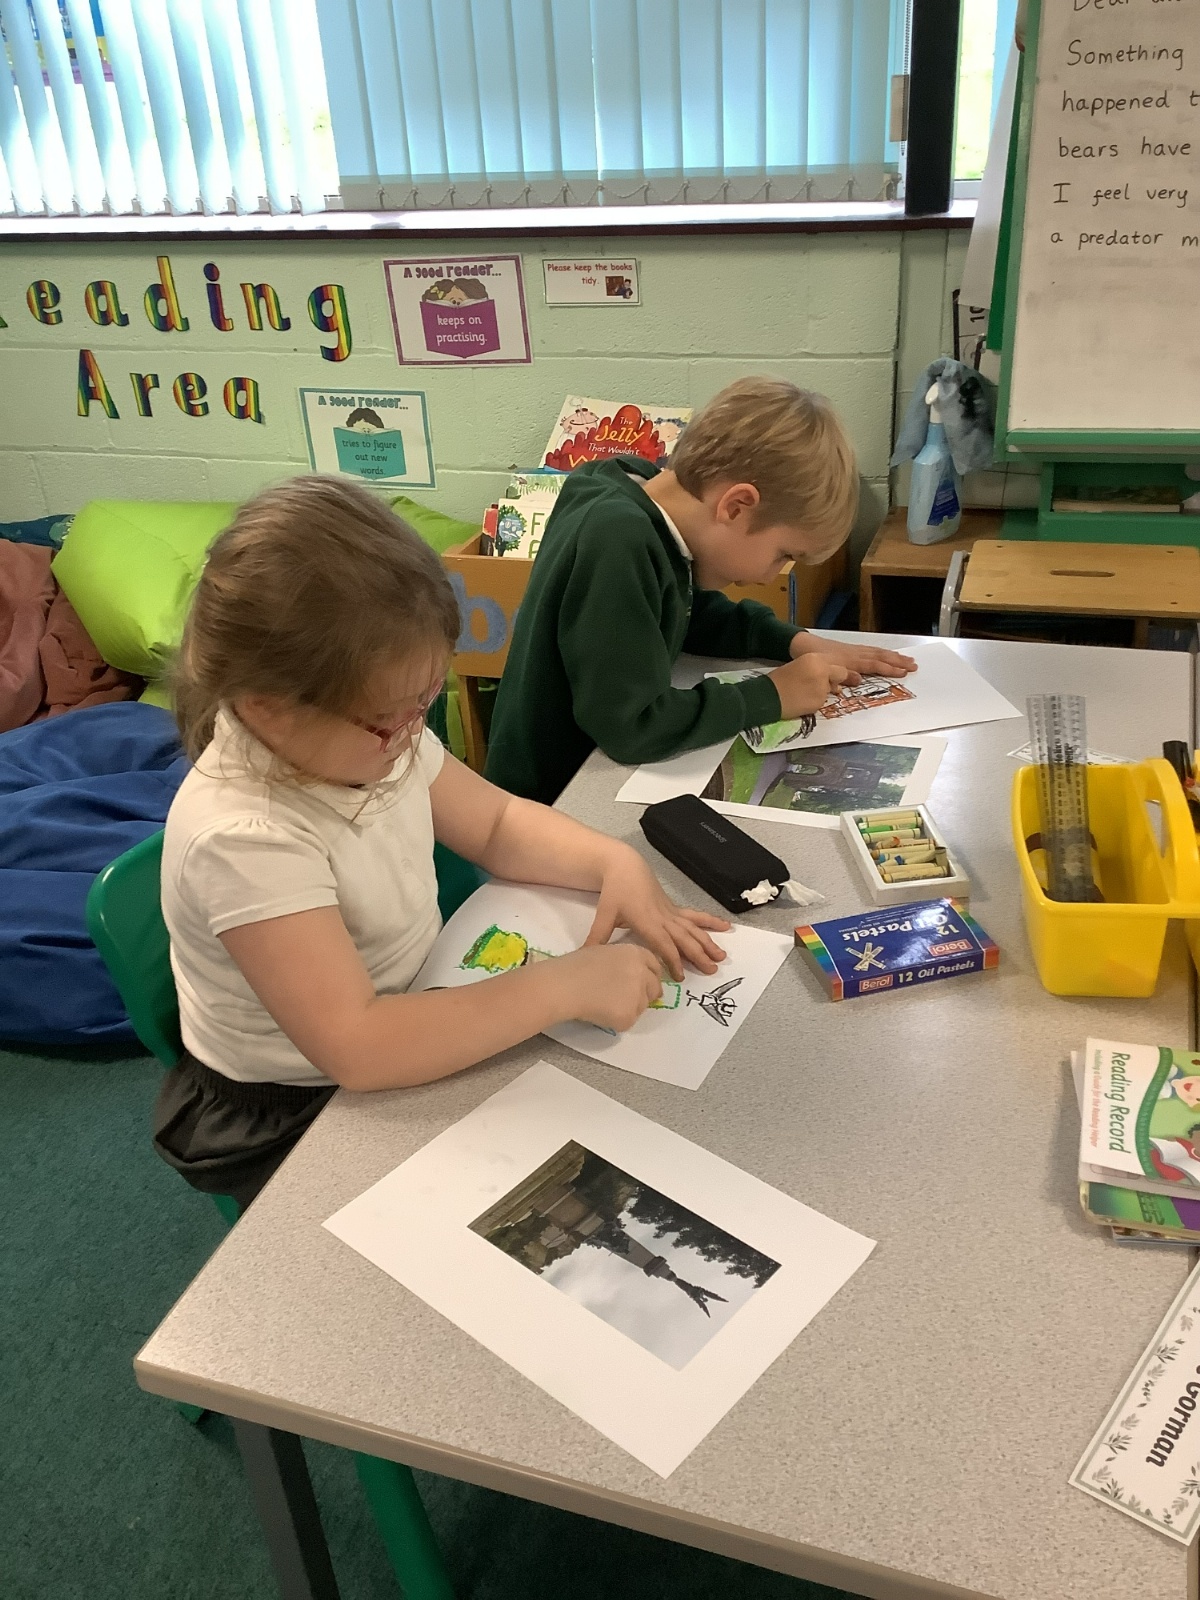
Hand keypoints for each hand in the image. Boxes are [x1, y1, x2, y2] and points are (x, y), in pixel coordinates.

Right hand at [554, 944, 663, 1031]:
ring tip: (605, 1004)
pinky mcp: (629, 1016)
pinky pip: (628, 1021)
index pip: (655, 966)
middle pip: (654, 987)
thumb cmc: (575, 966)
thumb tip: (629, 976)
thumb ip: (623, 962)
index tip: (644, 983)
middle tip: (627, 998)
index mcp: (635, 953)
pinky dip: (618, 1020)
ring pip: (643, 1006)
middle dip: (645, 993)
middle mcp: (642, 973)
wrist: (564, 985)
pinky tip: (599, 1012)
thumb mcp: (604, 952)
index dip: (650, 975)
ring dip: (631, 1007)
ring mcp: (638, 995)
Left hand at [585, 845, 728, 980]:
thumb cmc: (614, 890)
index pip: (663, 943)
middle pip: (684, 938)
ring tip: (722, 956)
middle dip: (698, 954)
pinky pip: (694, 916)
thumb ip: (597, 937)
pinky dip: (709, 921)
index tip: (679, 976)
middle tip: (712, 970)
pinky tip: (725, 926)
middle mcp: (662, 917)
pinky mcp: (673, 908)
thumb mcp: (604, 914)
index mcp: (646, 921)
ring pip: (693, 928)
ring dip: (708, 941)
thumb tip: (584, 955)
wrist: (624, 866)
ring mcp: (670, 912)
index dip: (672, 959)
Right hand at [767, 652, 851, 720]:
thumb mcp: (799, 665)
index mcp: (815, 658)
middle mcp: (823, 672)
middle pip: (840, 675)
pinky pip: (823, 701)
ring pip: (830, 690)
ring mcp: (823, 688)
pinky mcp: (820, 703)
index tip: (829, 675)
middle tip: (820, 684)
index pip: (836, 664)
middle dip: (834, 680)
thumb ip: (816, 668)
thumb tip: (829, 678)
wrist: (768, 696)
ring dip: (822, 691)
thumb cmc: (779, 679)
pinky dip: (815, 701)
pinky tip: (802, 700)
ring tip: (804, 693)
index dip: (833, 671)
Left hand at [789, 633, 917, 677]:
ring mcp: (854, 650)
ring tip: (908, 659)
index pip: (873, 664)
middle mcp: (855, 653)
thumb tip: (858, 680)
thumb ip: (840, 675)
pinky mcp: (851, 649)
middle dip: (897, 661)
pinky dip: (882, 652)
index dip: (889, 668)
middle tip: (914, 665)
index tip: (903, 672)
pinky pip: (871, 650)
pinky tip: (889, 654)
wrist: (801, 643)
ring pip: (877, 652)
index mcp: (849, 660)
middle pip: (880, 656)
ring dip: (893, 656)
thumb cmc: (810, 658)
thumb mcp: (823, 669)